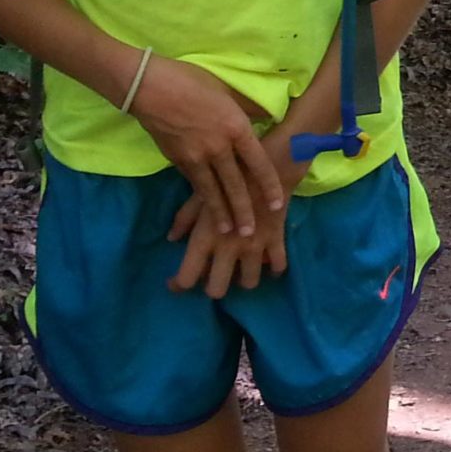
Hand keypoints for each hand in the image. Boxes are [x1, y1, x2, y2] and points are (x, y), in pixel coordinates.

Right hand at [127, 55, 283, 238]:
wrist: (149, 87)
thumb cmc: (191, 81)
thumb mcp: (227, 90)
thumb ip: (247, 108)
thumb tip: (266, 116)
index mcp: (236, 127)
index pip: (258, 163)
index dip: (269, 185)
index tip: (277, 203)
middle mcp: (218, 147)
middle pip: (235, 185)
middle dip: (244, 211)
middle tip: (251, 234)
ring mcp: (196, 156)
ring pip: (212, 191)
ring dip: (221, 213)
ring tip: (228, 231)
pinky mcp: (177, 160)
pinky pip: (194, 183)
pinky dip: (202, 199)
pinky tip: (206, 209)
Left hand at [167, 133, 308, 297]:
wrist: (270, 162)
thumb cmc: (230, 174)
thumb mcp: (201, 194)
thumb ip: (185, 218)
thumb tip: (172, 238)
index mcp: (205, 238)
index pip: (186, 276)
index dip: (179, 285)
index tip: (177, 282)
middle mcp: (228, 249)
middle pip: (217, 289)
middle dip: (213, 287)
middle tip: (213, 276)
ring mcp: (254, 247)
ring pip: (249, 282)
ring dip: (243, 278)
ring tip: (241, 268)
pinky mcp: (276, 241)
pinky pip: (278, 266)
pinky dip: (273, 267)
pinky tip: (268, 261)